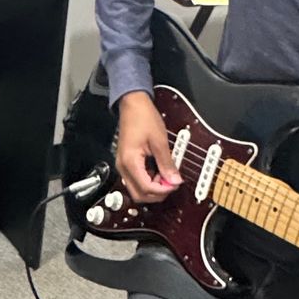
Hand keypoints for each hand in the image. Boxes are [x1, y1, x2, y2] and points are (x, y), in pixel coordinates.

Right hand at [115, 90, 179, 205]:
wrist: (133, 104)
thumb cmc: (143, 117)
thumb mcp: (159, 142)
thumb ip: (167, 164)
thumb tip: (174, 180)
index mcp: (130, 162)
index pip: (146, 188)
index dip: (163, 190)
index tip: (174, 184)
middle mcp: (123, 167)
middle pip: (139, 194)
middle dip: (157, 193)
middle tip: (171, 184)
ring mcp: (124, 165)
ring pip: (137, 189)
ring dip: (153, 187)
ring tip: (166, 176)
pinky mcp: (127, 163)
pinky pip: (137, 179)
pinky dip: (149, 180)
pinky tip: (159, 172)